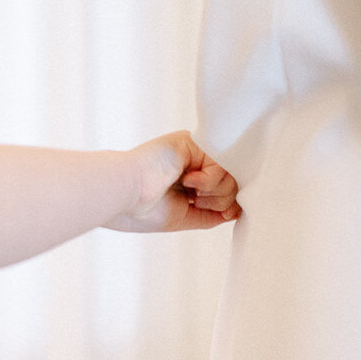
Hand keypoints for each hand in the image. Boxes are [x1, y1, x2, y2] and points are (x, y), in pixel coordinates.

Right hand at [106, 131, 240, 232]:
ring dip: (216, 191)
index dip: (224, 204)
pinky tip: (188, 181)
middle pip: (231, 181)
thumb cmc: (143, 209)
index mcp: (186, 179)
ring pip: (231, 172)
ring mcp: (192, 151)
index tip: (208, 210)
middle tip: (197, 202)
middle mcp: (191, 163)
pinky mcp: (192, 142)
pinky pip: (222, 161)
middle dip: (221, 200)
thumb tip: (235, 211)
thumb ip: (210, 214)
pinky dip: (210, 180)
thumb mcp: (184, 217)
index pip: (222, 190)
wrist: (124, 195)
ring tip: (192, 193)